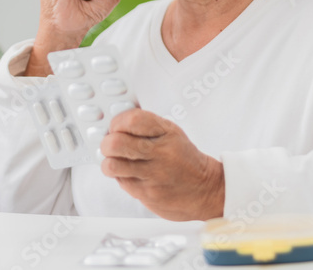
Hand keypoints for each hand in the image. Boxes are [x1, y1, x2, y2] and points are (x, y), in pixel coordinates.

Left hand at [100, 109, 224, 220]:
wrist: (206, 190)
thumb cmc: (185, 160)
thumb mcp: (172, 134)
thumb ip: (147, 127)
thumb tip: (118, 123)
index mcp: (166, 132)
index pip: (132, 119)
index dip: (117, 122)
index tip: (115, 127)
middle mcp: (160, 152)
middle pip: (116, 143)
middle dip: (106, 143)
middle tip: (109, 145)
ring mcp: (153, 174)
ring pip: (113, 165)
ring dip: (109, 163)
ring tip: (115, 162)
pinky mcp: (148, 193)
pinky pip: (121, 182)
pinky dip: (120, 177)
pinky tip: (129, 175)